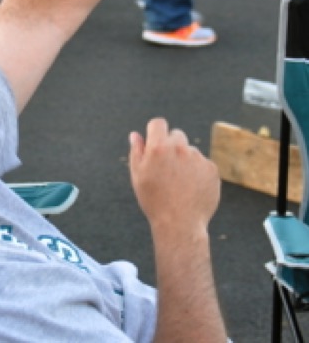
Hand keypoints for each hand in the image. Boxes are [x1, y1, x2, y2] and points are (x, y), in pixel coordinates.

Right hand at [129, 118, 220, 236]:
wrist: (180, 224)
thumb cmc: (154, 200)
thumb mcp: (138, 175)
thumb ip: (137, 151)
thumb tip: (136, 134)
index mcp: (158, 147)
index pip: (158, 123)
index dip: (155, 131)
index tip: (155, 142)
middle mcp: (179, 148)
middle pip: (176, 135)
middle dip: (171, 146)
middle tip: (167, 167)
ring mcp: (197, 158)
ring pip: (190, 151)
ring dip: (185, 160)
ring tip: (179, 183)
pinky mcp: (211, 169)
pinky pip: (203, 163)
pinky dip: (198, 172)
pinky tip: (191, 188)